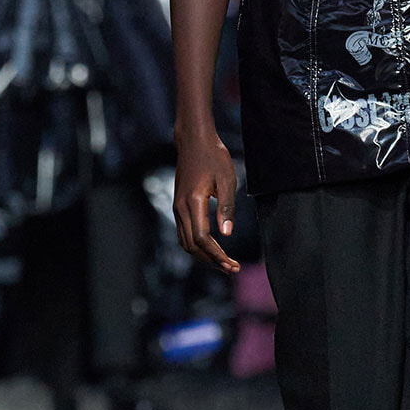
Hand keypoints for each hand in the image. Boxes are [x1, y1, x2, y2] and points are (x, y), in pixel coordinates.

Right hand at [173, 126, 239, 272]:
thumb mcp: (227, 180)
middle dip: (212, 260)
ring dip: (204, 256)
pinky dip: (197, 246)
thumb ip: (226, 207)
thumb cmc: (214, 157)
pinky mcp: (179, 206)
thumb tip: (227, 234)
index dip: (216, 254)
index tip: (232, 264)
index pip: (202, 238)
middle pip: (192, 246)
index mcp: (193, 202)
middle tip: (232, 268)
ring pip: (186, 242)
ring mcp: (177, 207)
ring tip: (224, 263)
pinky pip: (185, 233)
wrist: (194, 141)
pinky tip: (212, 248)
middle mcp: (181, 208)